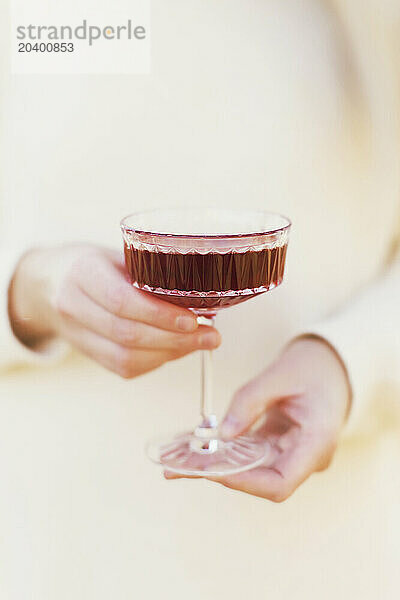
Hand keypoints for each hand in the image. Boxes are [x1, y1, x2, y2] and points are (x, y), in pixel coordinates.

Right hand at [9, 245, 220, 376]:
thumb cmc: (93, 264)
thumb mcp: (116, 254)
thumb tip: (200, 292)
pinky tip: (177, 350)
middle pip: (127, 334)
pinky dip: (157, 362)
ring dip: (171, 354)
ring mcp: (76, 334)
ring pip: (126, 357)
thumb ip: (148, 272)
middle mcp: (73, 306)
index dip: (160, 315)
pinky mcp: (87, 354)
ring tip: (201, 343)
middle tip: (211, 336)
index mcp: (83, 272)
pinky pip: (124, 368)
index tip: (194, 319)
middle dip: (176, 339)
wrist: (48, 283)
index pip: (122, 301)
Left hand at [167, 337, 349, 500]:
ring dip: (212, 464)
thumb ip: (252, 400)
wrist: (333, 363)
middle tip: (173, 467)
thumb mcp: (282, 373)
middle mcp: (304, 457)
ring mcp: (290, 453)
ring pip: (248, 468)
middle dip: (215, 474)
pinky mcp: (277, 444)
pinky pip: (247, 453)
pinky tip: (192, 445)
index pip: (279, 483)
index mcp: (316, 443)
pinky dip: (222, 449)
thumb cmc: (315, 366)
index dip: (243, 483)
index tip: (211, 470)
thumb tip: (223, 432)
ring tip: (172, 459)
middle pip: (257, 479)